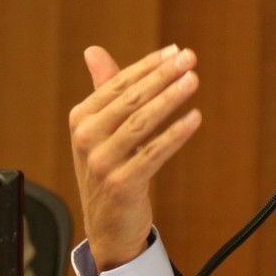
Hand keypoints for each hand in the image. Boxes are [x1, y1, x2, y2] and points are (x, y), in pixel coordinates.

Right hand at [69, 45, 202, 271]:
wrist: (107, 224)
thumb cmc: (109, 168)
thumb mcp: (101, 129)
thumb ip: (103, 90)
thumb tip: (93, 51)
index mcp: (81, 118)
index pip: (118, 84)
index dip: (149, 66)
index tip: (176, 51)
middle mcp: (86, 138)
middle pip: (130, 99)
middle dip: (162, 76)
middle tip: (189, 58)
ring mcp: (101, 162)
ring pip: (141, 122)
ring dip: (170, 98)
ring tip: (193, 80)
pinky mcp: (121, 183)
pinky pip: (153, 153)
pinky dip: (175, 134)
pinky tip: (195, 118)